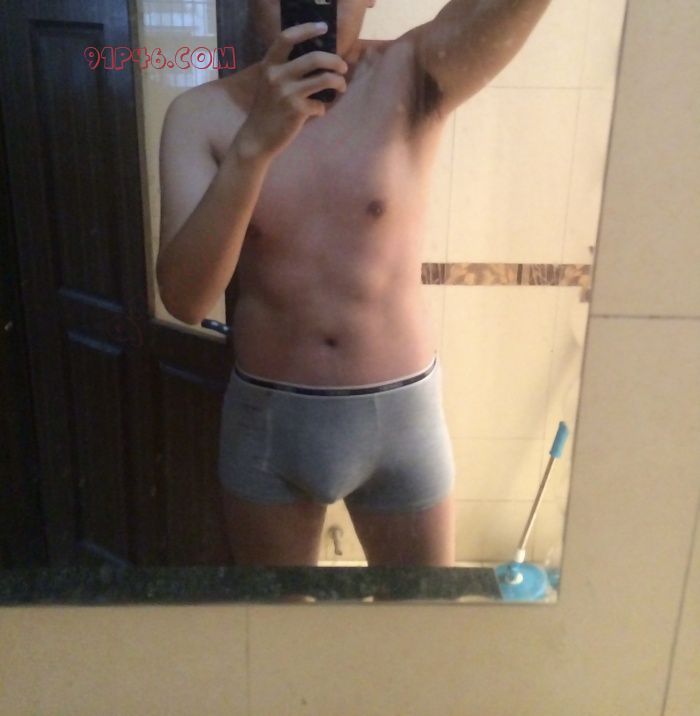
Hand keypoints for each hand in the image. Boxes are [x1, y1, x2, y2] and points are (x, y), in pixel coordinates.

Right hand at [234, 22, 347, 159]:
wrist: (256, 138)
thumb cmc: (267, 110)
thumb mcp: (270, 84)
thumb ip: (286, 70)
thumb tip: (317, 61)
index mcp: (269, 65)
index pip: (287, 38)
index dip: (306, 29)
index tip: (323, 28)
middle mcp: (277, 76)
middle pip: (315, 58)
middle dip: (335, 61)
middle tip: (342, 67)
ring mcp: (287, 93)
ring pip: (325, 79)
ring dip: (339, 82)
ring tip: (341, 87)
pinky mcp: (296, 111)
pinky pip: (320, 105)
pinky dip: (322, 108)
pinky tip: (317, 111)